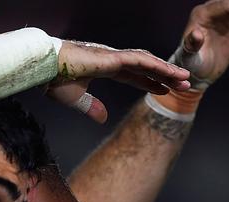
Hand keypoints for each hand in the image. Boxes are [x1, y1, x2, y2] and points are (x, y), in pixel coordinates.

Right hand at [46, 41, 190, 122]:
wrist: (43, 68)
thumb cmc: (53, 79)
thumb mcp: (75, 99)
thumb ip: (90, 107)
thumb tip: (102, 118)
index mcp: (105, 68)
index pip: (134, 75)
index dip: (151, 81)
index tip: (165, 88)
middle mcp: (112, 60)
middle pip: (146, 67)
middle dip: (165, 76)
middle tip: (184, 84)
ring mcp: (113, 56)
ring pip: (147, 62)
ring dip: (167, 70)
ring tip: (185, 78)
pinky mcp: (111, 57)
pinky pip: (139, 61)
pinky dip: (156, 66)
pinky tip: (169, 72)